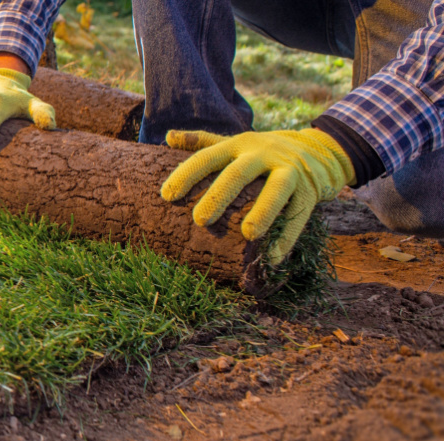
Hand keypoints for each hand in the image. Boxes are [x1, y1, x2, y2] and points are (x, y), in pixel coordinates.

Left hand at [162, 128, 354, 262]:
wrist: (321, 148)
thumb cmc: (265, 151)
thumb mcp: (236, 142)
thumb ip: (203, 141)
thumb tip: (169, 137)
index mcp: (238, 145)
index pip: (208, 157)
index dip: (186, 174)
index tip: (167, 195)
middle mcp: (263, 154)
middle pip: (238, 173)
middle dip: (219, 196)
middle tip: (199, 220)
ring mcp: (289, 170)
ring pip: (276, 189)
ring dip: (263, 212)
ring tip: (248, 234)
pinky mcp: (309, 189)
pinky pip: (299, 213)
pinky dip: (288, 236)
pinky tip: (273, 256)